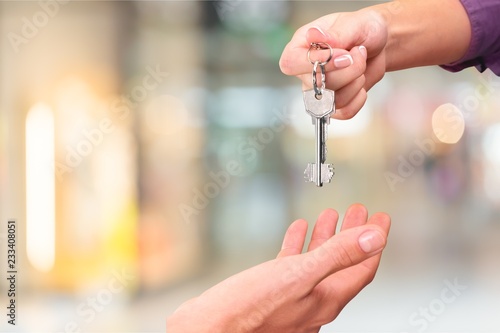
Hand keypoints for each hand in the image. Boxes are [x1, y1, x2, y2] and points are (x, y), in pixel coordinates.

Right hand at [166, 204, 390, 332]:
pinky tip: (295, 232)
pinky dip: (298, 245)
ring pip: (317, 262)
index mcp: (326, 298)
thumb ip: (338, 256)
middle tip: (357, 212)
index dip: (375, 241)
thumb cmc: (249, 310)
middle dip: (352, 234)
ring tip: (329, 216)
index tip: (381, 218)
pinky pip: (292, 266)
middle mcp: (313, 301)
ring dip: (325, 237)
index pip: (363, 267)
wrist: (211, 328)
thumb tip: (374, 239)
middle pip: (342, 263)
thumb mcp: (299, 275)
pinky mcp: (272, 294)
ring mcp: (293, 299)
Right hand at [280, 9, 388, 119]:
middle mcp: (306, 70)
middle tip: (359, 53)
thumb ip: (335, 34)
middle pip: (316, 85)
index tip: (343, 54)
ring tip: (361, 64)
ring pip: (332, 101)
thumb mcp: (353, 24)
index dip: (314, 63)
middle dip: (347, 71)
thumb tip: (313, 35)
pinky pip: (343, 112)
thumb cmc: (363, 29)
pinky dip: (358, 99)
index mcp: (302, 46)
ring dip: (355, 83)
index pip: (290, 63)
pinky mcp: (333, 104)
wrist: (380, 44)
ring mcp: (318, 90)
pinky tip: (361, 83)